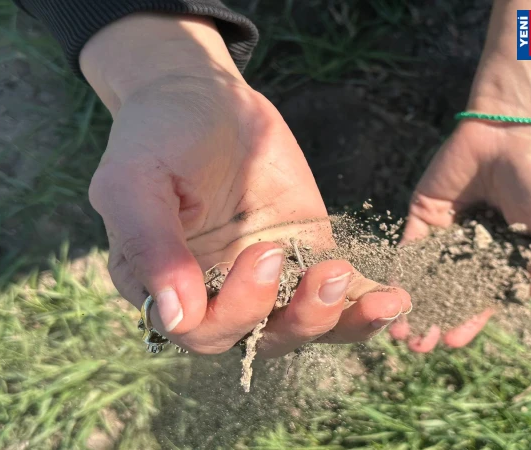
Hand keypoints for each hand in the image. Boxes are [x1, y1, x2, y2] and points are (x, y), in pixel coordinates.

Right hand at [82, 14, 409, 356]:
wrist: (207, 98)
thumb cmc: (159, 134)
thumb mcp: (134, 180)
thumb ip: (150, 244)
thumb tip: (173, 318)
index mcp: (166, 287)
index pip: (201, 331)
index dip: (235, 311)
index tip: (260, 256)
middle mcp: (218, 294)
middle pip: (261, 340)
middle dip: (297, 317)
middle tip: (320, 267)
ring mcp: (269, 280)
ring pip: (306, 327)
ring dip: (340, 320)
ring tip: (378, 299)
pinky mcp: (308, 258)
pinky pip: (339, 297)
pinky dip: (367, 305)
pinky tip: (396, 298)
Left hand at [391, 119, 530, 351]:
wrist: (519, 132)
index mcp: (503, 251)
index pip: (482, 295)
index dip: (469, 320)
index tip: (453, 343)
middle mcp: (472, 243)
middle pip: (449, 289)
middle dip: (434, 317)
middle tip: (419, 346)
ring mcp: (447, 227)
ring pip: (425, 273)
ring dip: (413, 301)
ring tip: (400, 331)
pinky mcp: (425, 210)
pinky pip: (410, 244)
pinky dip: (401, 270)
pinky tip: (392, 295)